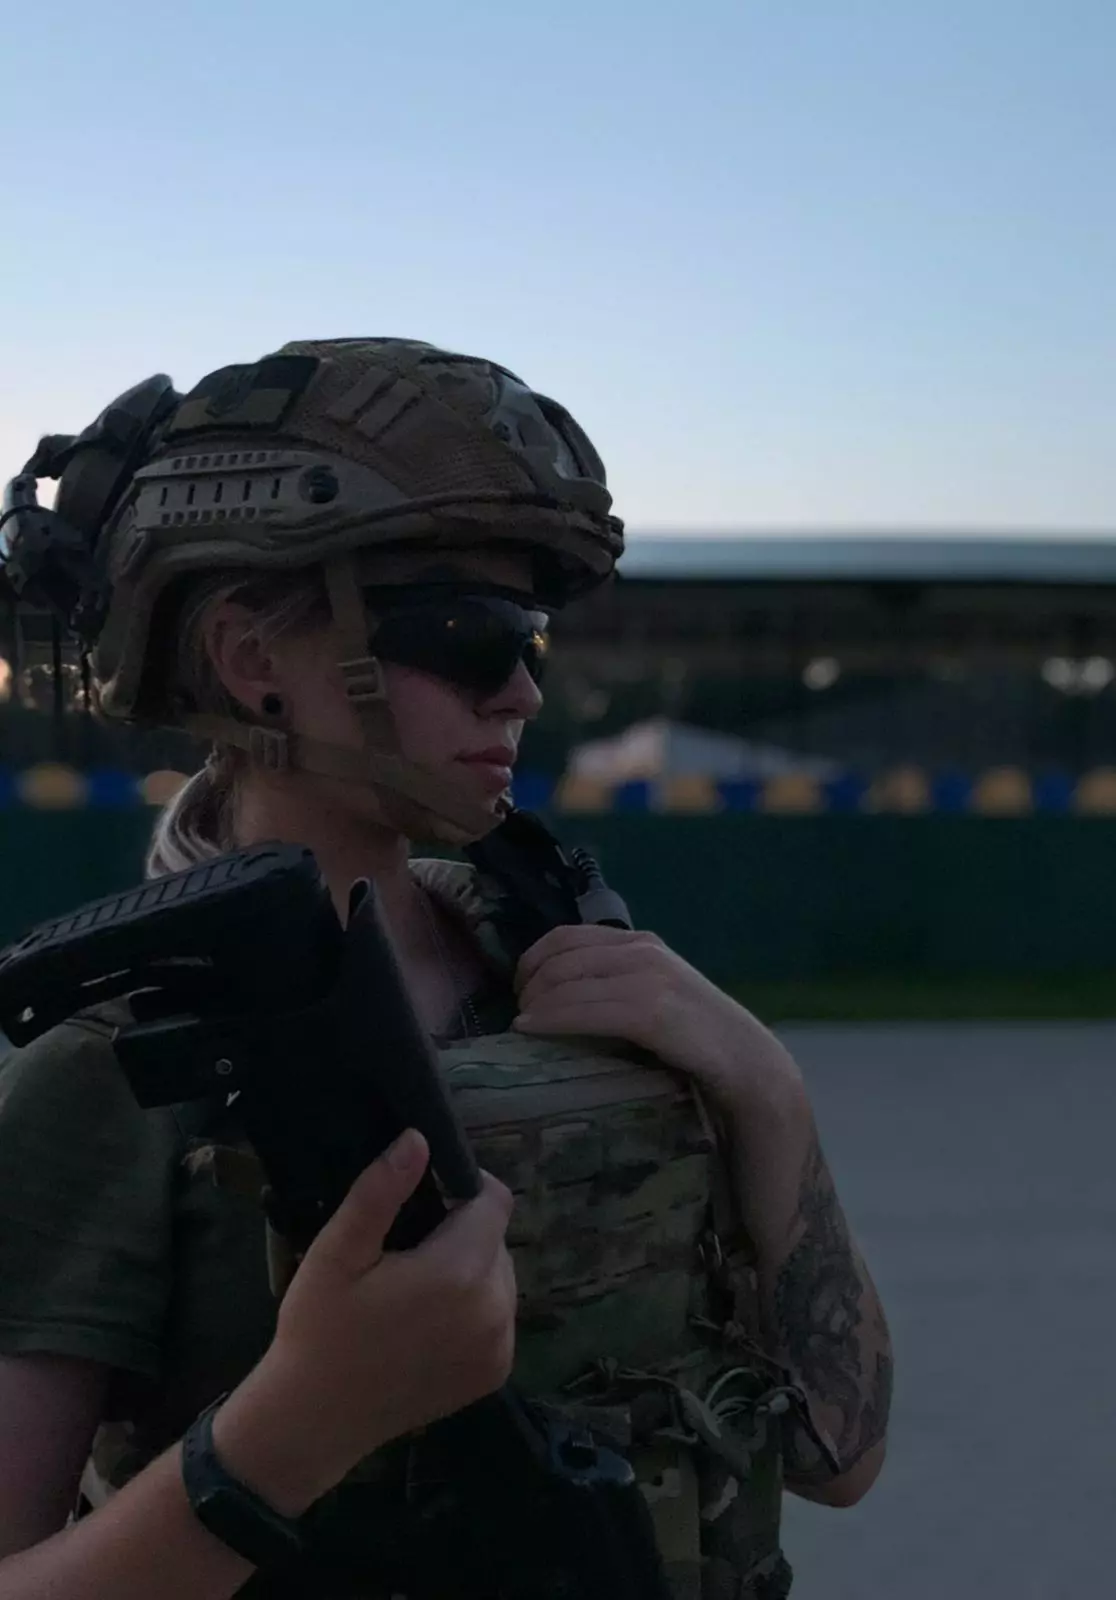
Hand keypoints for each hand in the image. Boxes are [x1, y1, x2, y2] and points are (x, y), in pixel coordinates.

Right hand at [213, 1129, 515, 1513]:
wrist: (315, 1421)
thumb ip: (380, 1192)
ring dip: (471, 1269)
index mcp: (458, 1273)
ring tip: (415, 1286)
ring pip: (500, 1277)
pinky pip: (498, 1316)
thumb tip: (417, 1139)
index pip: (495, 1201)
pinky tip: (428, 1322)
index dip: (465, 1187)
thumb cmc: (319, 1329)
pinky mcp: (495, 1373)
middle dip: (462, 1232)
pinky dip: (474, 1309)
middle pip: (496, 1239)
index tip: (426, 1197)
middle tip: (407, 1250)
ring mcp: (499, 1347)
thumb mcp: (336, 1253)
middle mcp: (493, 1310)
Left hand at [513, 925, 801, 1110]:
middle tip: (517, 1015)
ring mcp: (649, 978)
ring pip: (566, 980)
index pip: (564, 937)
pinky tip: (531, 1030)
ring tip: (520, 1026)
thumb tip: (555, 996)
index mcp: (641, 943)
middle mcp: (643, 951)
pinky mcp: (653, 1012)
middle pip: (559, 957)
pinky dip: (551, 1017)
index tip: (517, 991)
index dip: (530, 962)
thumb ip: (616, 986)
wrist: (752, 1068)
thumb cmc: (697, 1041)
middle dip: (528, 985)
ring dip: (534, 1002)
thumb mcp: (653, 998)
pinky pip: (586, 1009)